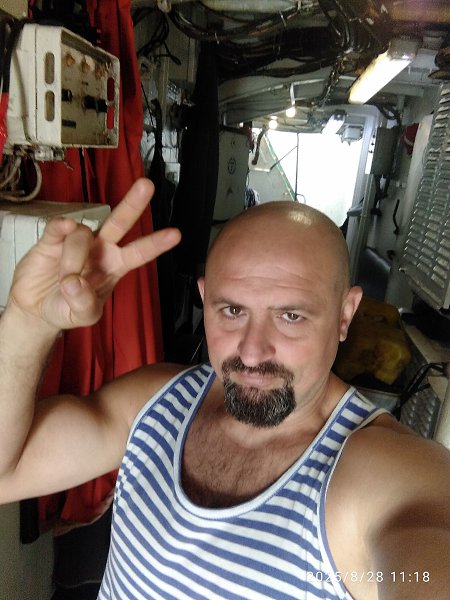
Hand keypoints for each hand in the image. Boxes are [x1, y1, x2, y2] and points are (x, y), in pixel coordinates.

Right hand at [8, 178, 180, 330]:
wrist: (37, 307)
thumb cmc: (67, 308)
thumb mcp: (83, 316)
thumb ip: (83, 304)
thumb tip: (74, 282)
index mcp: (115, 266)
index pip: (139, 253)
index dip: (156, 244)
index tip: (176, 234)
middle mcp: (101, 248)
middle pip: (120, 222)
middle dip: (133, 203)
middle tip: (147, 186)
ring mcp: (78, 241)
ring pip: (82, 235)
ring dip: (73, 260)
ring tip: (64, 281)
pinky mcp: (53, 238)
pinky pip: (60, 225)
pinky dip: (60, 227)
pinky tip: (61, 228)